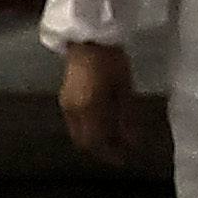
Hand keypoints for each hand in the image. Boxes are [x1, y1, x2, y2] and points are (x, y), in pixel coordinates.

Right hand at [55, 40, 142, 165]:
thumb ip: (127, 118)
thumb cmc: (111, 61)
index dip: (110, 154)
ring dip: (95, 140)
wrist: (88, 39)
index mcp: (88, 108)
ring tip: (115, 139)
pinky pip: (76, 124)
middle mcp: (72, 111)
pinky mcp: (65, 99)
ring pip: (78, 134)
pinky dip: (89, 129)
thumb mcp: (124, 89)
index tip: (126, 158)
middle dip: (102, 150)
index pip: (95, 142)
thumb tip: (133, 143)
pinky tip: (104, 125)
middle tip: (121, 152)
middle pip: (83, 142)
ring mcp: (65, 105)